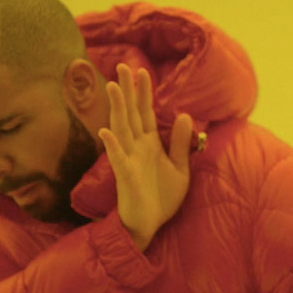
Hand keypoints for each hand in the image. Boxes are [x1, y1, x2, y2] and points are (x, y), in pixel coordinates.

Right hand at [98, 64, 192, 249]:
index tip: (142, 71)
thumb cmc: (162, 198)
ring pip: (122, 129)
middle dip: (127, 91)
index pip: (146, 113)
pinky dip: (111, 145)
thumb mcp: (180, 168)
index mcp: (150, 144)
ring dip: (117, 109)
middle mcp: (137, 148)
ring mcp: (129, 160)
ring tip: (112, 87)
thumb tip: (186, 115)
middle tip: (122, 67)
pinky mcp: (125, 177)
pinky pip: (117, 159)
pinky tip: (105, 132)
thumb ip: (181, 144)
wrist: (150, 225)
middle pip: (131, 114)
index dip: (144, 93)